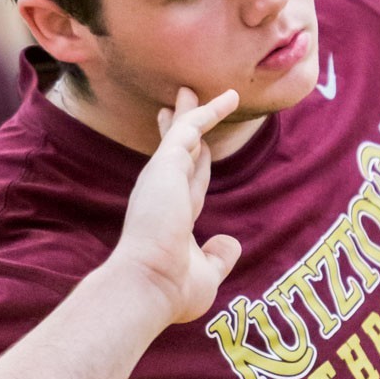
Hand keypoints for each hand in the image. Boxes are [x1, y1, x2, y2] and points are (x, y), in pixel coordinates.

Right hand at [112, 87, 241, 324]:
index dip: (193, 161)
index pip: (186, 181)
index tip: (196, 146)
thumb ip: (218, 257)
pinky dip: (209, 112)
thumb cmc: (171, 290)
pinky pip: (192, 129)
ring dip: (193, 111)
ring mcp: (163, 177)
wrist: (148, 285)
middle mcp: (165, 192)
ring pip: (183, 134)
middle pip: (179, 151)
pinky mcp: (168, 164)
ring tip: (193, 88)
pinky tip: (228, 98)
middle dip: (181, 127)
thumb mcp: (205, 274)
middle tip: (178, 103)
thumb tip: (230, 243)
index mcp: (173, 215)